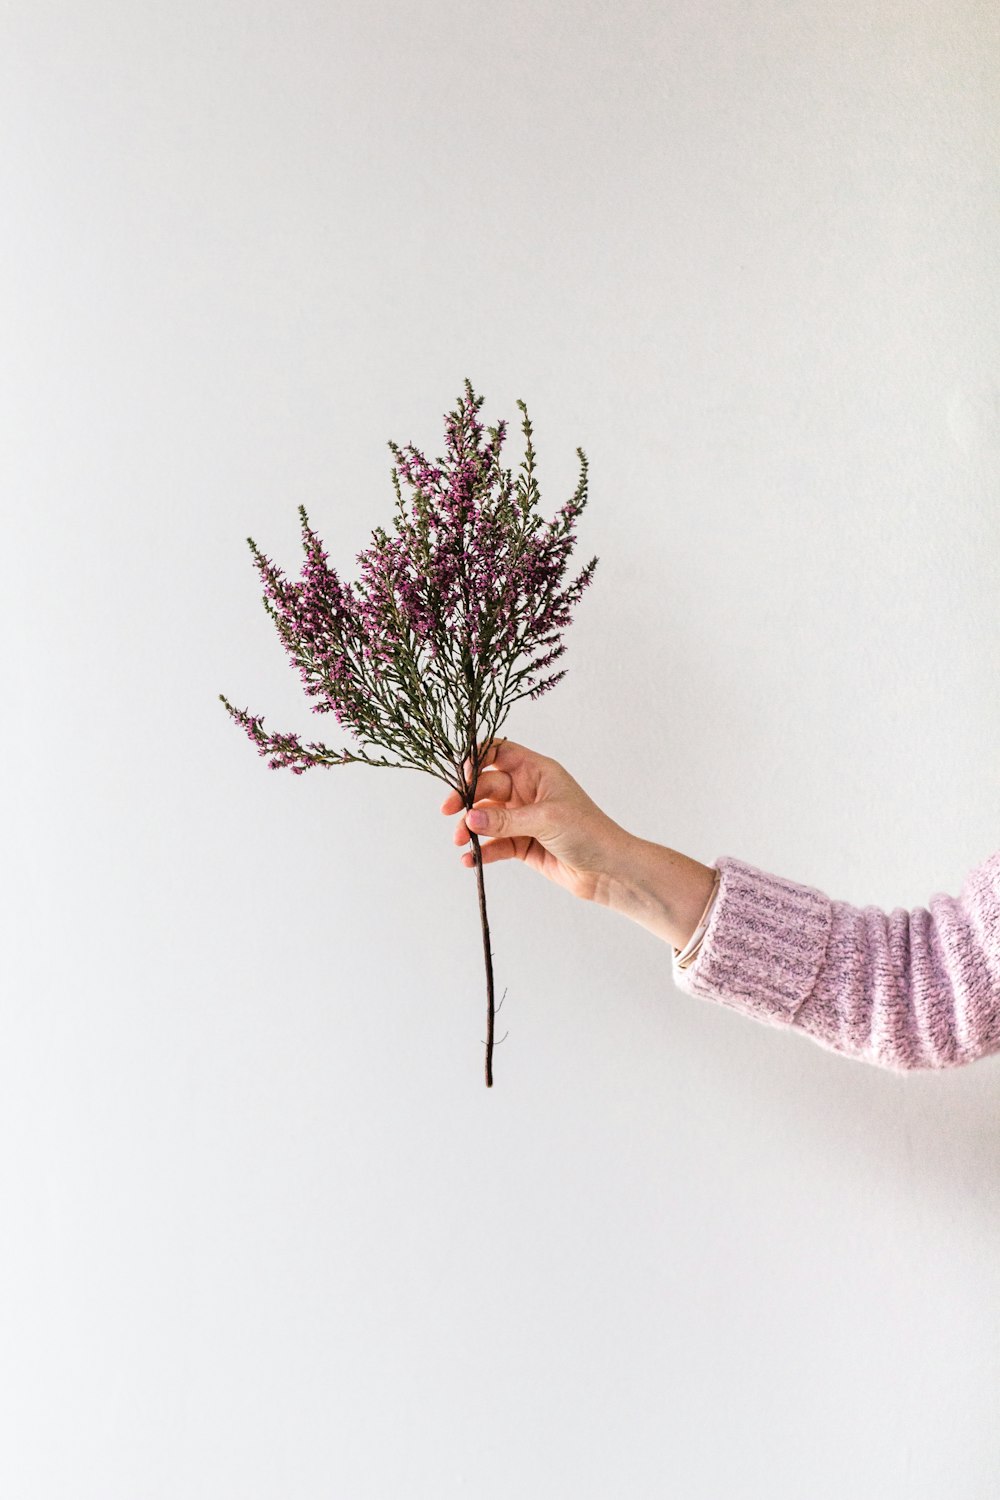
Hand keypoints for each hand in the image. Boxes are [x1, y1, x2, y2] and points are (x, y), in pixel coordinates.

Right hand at [439, 738, 634, 903]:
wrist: (609, 871)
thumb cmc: (589, 832)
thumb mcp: (545, 819)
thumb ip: (505, 819)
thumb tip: (470, 817)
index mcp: (538, 772)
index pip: (500, 753)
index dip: (478, 759)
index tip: (463, 777)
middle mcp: (528, 791)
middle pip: (486, 786)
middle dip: (467, 799)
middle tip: (449, 814)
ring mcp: (524, 819)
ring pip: (487, 817)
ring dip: (471, 828)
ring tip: (461, 842)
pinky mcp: (523, 845)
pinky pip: (495, 844)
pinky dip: (481, 852)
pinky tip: (470, 861)